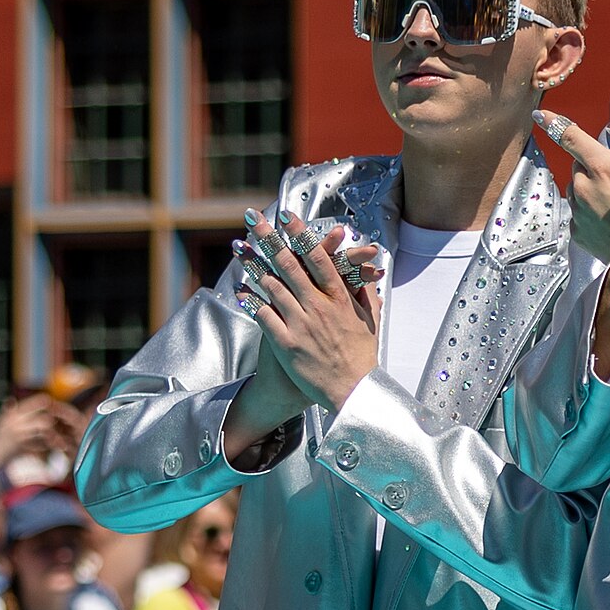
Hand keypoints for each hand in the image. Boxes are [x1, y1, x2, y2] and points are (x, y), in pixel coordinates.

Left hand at [238, 210, 379, 414]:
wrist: (354, 392)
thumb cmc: (362, 358)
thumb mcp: (371, 322)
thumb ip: (366, 296)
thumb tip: (370, 279)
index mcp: (339, 298)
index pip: (317, 257)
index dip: (300, 234)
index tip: (286, 216)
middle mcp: (319, 306)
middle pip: (289, 264)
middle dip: (269, 238)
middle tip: (252, 218)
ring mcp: (301, 324)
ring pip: (272, 286)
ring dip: (253, 264)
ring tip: (239, 247)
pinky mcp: (287, 344)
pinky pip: (263, 316)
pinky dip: (250, 301)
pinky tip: (239, 289)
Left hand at [534, 109, 609, 260]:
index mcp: (603, 167)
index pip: (571, 137)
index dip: (554, 122)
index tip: (540, 114)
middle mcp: (584, 187)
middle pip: (579, 165)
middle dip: (593, 167)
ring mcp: (577, 211)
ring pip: (576, 190)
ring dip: (590, 191)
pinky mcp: (576, 232)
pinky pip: (577, 213)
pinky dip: (589, 213)